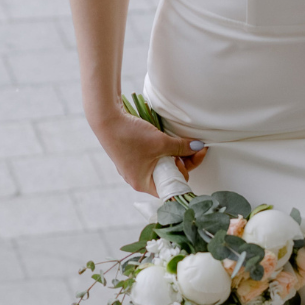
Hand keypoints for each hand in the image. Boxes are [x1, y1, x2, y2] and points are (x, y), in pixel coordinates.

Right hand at [90, 108, 207, 196]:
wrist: (106, 118)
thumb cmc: (130, 135)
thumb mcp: (161, 142)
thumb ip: (182, 147)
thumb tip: (199, 147)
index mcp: (143, 184)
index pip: (172, 187)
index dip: (185, 173)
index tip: (192, 157)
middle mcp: (137, 180)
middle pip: (168, 176)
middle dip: (181, 163)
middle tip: (186, 149)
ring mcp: (133, 169)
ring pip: (161, 167)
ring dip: (172, 156)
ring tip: (177, 144)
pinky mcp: (131, 157)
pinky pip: (152, 159)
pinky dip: (162, 152)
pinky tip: (166, 142)